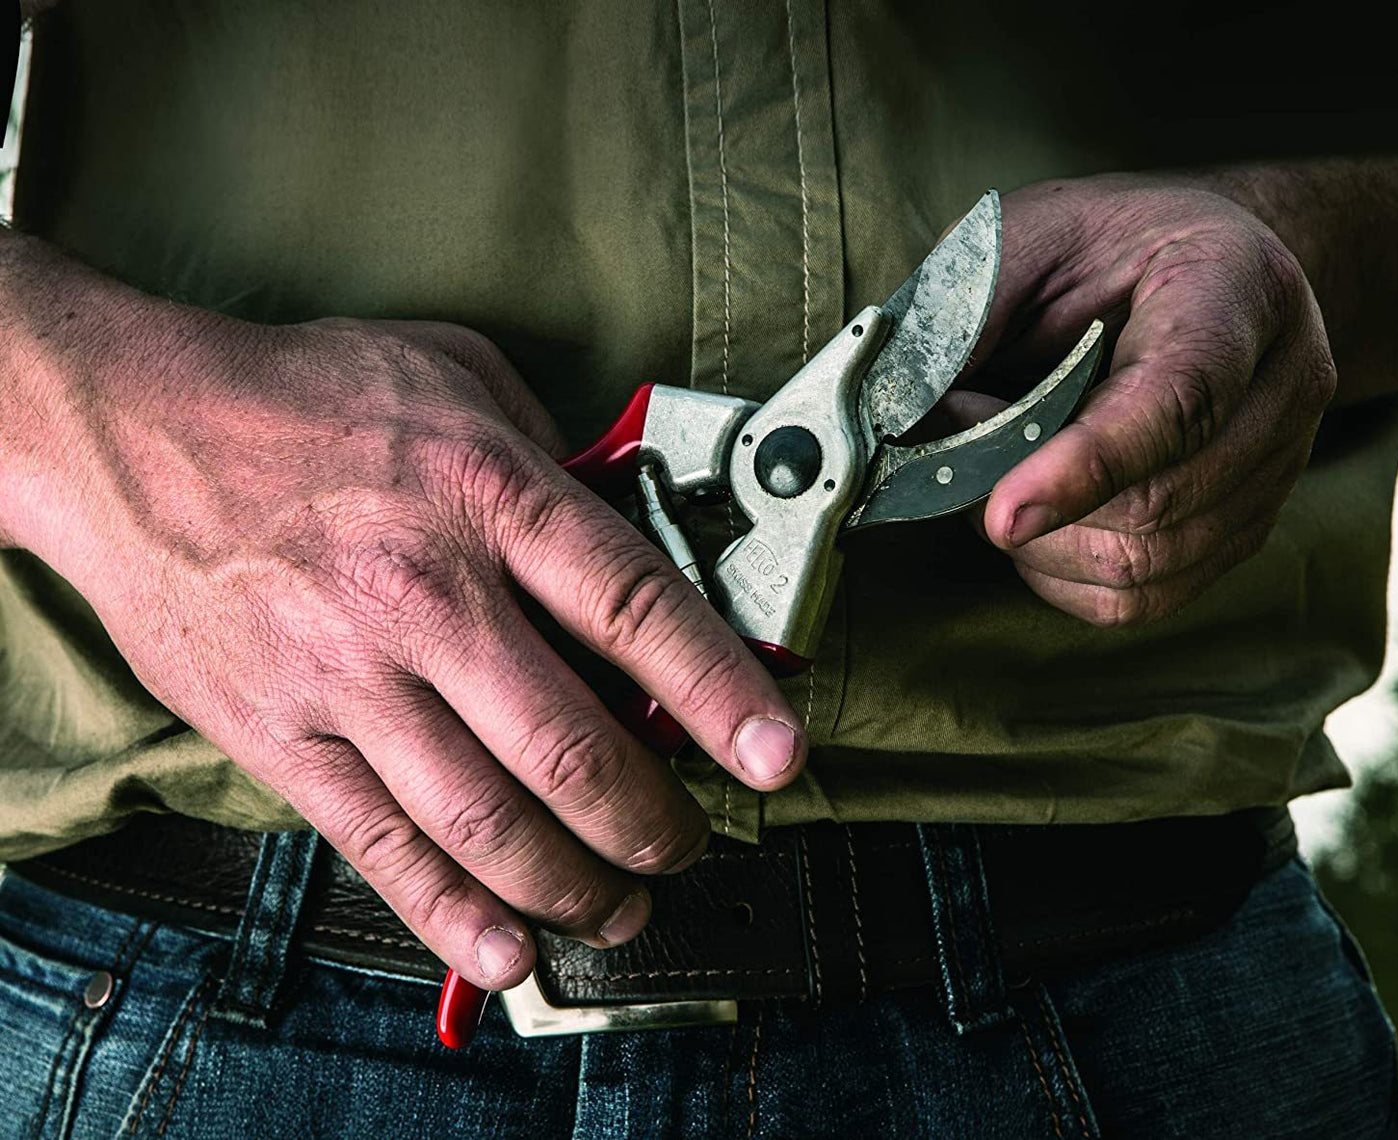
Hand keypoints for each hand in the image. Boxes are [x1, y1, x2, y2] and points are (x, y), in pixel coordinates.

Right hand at [26, 303, 804, 989]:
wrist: (135, 430)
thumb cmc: (304, 398)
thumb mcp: (456, 375)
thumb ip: (553, 449)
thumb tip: (630, 519)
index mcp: (486, 495)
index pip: (636, 607)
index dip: (723, 692)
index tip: (778, 755)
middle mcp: (425, 594)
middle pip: (573, 748)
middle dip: (655, 820)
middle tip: (690, 841)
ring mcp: (349, 676)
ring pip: (488, 822)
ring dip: (574, 886)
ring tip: (621, 906)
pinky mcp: (283, 735)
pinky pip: (382, 847)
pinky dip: (453, 915)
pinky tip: (508, 949)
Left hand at [950, 175, 1336, 625]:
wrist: (1194, 261)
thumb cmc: (1100, 248)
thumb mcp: (1023, 239)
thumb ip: (967, 318)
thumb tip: (899, 417)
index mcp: (1236, 288)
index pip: (1179, 399)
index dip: (1086, 466)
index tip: (1001, 513)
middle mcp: (1283, 383)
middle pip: (1159, 504)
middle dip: (1032, 496)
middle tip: (966, 439)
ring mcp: (1277, 464)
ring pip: (1147, 564)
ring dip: (1042, 541)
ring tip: (1002, 470)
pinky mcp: (1245, 526)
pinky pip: (1146, 597)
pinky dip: (1065, 575)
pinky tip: (1037, 520)